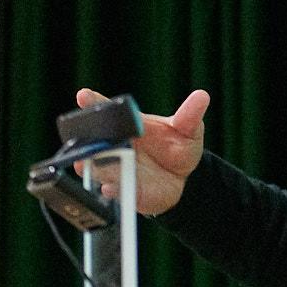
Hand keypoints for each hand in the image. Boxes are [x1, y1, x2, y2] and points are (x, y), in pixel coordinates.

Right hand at [75, 86, 209, 216]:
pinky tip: (110, 187)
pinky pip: (113, 191)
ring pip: (99, 166)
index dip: (92, 102)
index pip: (105, 110)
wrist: (183, 179)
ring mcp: (116, 168)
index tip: (84, 96)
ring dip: (96, 164)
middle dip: (88, 137)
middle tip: (87, 134)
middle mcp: (116, 145)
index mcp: (128, 125)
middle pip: (95, 139)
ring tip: (94, 160)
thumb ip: (190, 115)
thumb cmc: (178, 146)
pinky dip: (110, 189)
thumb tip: (202, 96)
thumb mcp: (188, 129)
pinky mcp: (123, 191)